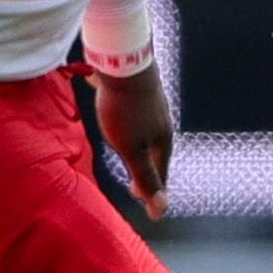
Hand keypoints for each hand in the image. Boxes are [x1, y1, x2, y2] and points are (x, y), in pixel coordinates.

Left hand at [94, 62, 174, 217]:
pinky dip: (123, 119)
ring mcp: (150, 104)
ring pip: (143, 129)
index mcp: (162, 140)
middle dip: (144, 164)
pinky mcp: (137, 90)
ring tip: (121, 146)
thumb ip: (145, 178)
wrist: (125, 61)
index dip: (150, 188)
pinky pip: (130, 110)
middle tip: (131, 176)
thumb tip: (162, 210)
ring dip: (134, 142)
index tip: (136, 196)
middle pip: (153, 150)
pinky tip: (110, 112)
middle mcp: (161, 122)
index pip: (159, 171)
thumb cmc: (126, 110)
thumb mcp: (132, 150)